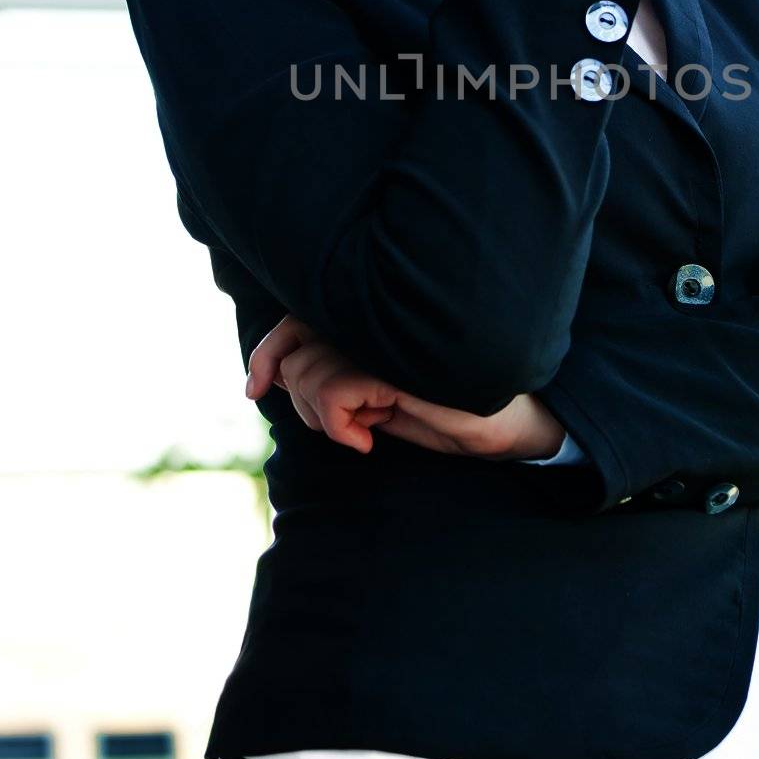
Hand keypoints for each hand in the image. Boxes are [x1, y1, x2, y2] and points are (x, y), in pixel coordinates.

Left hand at [245, 313, 566, 460]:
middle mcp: (372, 319)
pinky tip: (368, 440)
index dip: (265, 352)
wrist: (504, 425)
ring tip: (362, 429)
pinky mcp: (394, 364)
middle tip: (336, 425)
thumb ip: (332, 375)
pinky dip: (337, 426)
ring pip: (307, 372)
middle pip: (293, 346)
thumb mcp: (375, 397)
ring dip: (322, 417)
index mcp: (368, 320)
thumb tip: (275, 375)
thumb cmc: (442, 409)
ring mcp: (384, 338)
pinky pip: (330, 392)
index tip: (254, 389)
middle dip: (297, 397)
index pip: (295, 320)